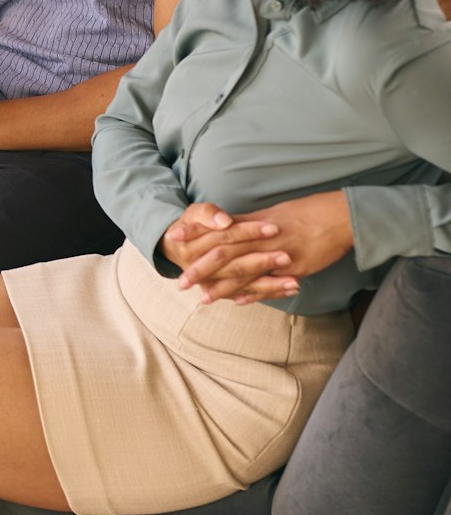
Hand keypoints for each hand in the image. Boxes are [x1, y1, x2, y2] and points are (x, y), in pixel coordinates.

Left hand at [163, 191, 353, 304]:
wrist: (340, 215)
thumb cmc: (307, 212)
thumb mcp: (275, 214)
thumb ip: (251, 223)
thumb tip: (230, 226)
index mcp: (255, 223)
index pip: (218, 228)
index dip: (195, 233)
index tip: (172, 238)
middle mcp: (262, 238)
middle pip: (225, 253)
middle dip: (201, 268)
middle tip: (181, 281)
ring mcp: (278, 253)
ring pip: (244, 271)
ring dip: (223, 287)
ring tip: (203, 298)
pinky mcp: (294, 266)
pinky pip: (270, 282)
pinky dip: (254, 293)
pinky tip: (238, 302)